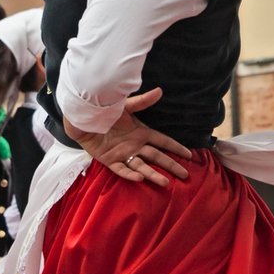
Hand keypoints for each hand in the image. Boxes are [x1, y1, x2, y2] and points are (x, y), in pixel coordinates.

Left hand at [68, 89, 193, 187]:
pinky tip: (139, 178)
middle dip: (171, 166)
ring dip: (153, 174)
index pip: (163, 142)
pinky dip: (130, 174)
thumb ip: (142, 101)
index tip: (189, 156)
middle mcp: (135, 146)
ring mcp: (124, 154)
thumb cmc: (105, 110)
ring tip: (165, 182)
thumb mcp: (126, 106)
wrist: (84, 117)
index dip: (176, 148)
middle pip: (157, 157)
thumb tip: (159, 91)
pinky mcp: (110, 160)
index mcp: (141, 133)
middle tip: (185, 175)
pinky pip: (122, 170)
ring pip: (142, 166)